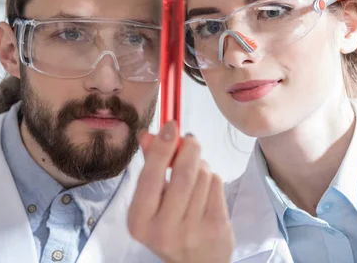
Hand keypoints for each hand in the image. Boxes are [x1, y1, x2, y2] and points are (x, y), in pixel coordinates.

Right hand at [128, 121, 234, 262]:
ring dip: (201, 165)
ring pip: (203, 176)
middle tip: (190, 140)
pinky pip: (216, 185)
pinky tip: (206, 188)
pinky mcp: (217, 227)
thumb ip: (150, 167)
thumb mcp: (151, 202)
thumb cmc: (170, 226)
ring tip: (196, 173)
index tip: (170, 126)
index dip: (162, 147)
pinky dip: (212, 178)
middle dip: (189, 149)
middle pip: (183, 173)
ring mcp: (193, 230)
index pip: (151, 176)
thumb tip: (148, 134)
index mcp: (140, 221)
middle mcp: (164, 229)